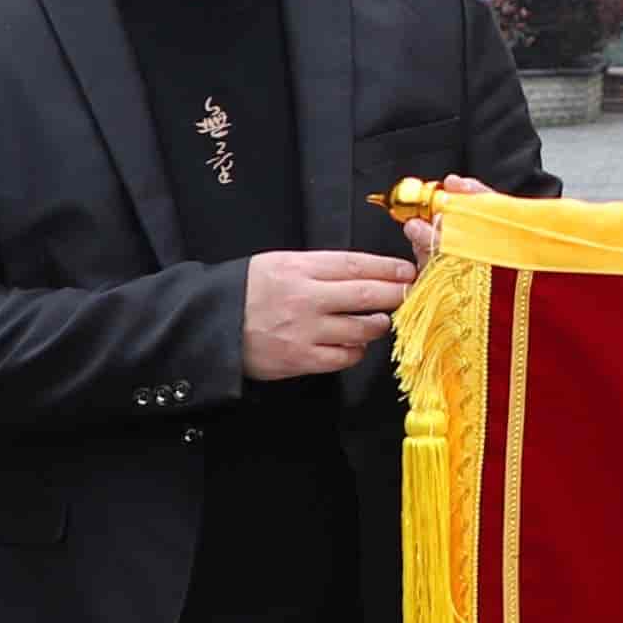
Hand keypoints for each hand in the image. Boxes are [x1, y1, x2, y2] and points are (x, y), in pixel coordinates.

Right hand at [242, 249, 419, 381]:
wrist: (212, 324)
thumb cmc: (247, 292)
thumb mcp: (279, 264)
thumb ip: (319, 268)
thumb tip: (363, 272)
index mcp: (300, 267)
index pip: (355, 264)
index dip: (386, 268)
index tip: (406, 270)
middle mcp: (306, 297)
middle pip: (366, 294)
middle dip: (395, 294)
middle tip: (410, 294)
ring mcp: (305, 330)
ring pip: (361, 328)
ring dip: (378, 324)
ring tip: (379, 320)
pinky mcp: (301, 359)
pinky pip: (344, 357)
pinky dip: (356, 350)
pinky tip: (354, 344)